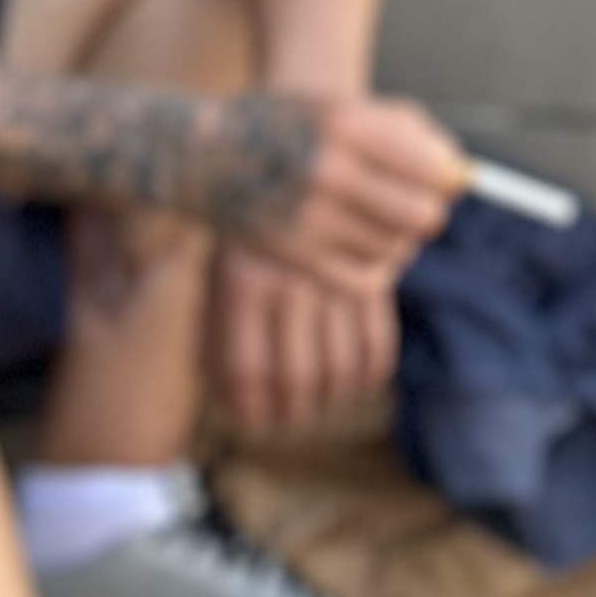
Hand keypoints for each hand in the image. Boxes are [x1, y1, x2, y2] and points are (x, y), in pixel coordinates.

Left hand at [206, 242, 395, 432]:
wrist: (308, 175)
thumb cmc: (253, 237)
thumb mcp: (220, 270)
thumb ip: (218, 328)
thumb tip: (228, 395)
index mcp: (241, 282)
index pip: (245, 370)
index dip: (249, 408)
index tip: (252, 421)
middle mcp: (290, 284)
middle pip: (297, 378)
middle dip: (293, 412)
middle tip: (289, 421)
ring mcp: (338, 281)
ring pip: (341, 371)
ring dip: (331, 399)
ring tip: (318, 404)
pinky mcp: (377, 279)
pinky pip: (377, 347)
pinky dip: (367, 375)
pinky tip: (352, 380)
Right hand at [227, 90, 461, 291]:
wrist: (196, 153)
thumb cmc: (281, 126)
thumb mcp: (338, 105)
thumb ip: (407, 130)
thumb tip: (462, 175)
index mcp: (345, 123)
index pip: (435, 169)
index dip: (445, 180)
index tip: (433, 181)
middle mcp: (328, 170)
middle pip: (422, 215)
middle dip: (425, 214)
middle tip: (407, 208)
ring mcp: (309, 217)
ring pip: (396, 249)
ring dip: (395, 241)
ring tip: (370, 223)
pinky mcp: (293, 256)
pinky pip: (366, 280)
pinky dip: (374, 270)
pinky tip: (357, 249)